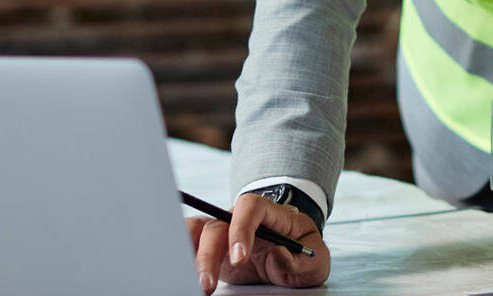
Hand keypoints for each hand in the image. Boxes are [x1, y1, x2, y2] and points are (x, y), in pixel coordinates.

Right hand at [186, 193, 329, 293]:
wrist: (294, 255)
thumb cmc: (305, 252)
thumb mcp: (316, 260)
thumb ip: (301, 260)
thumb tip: (279, 254)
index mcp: (270, 213)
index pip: (249, 207)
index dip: (241, 229)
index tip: (239, 258)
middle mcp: (241, 219)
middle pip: (217, 225)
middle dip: (209, 254)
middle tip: (207, 284)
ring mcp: (224, 232)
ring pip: (197, 232)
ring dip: (189, 255)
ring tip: (189, 281)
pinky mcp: (212, 248)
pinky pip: (190, 244)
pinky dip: (181, 255)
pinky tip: (177, 273)